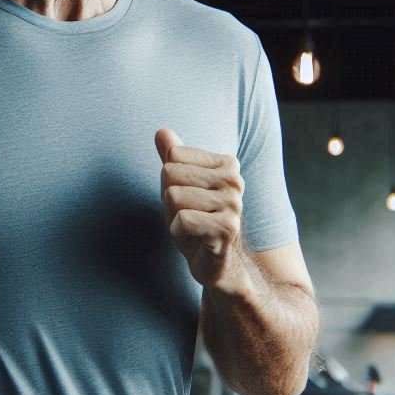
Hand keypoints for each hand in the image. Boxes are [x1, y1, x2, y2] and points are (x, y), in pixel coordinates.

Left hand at [155, 127, 250, 292]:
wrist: (218, 263)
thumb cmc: (198, 220)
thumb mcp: (181, 186)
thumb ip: (173, 157)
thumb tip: (161, 131)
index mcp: (226, 164)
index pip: (173, 156)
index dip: (171, 182)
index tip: (187, 199)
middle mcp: (234, 180)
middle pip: (171, 174)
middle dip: (171, 200)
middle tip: (188, 216)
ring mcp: (233, 204)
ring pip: (174, 195)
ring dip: (175, 217)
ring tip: (193, 228)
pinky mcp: (227, 228)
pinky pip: (182, 219)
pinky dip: (179, 233)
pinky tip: (195, 240)